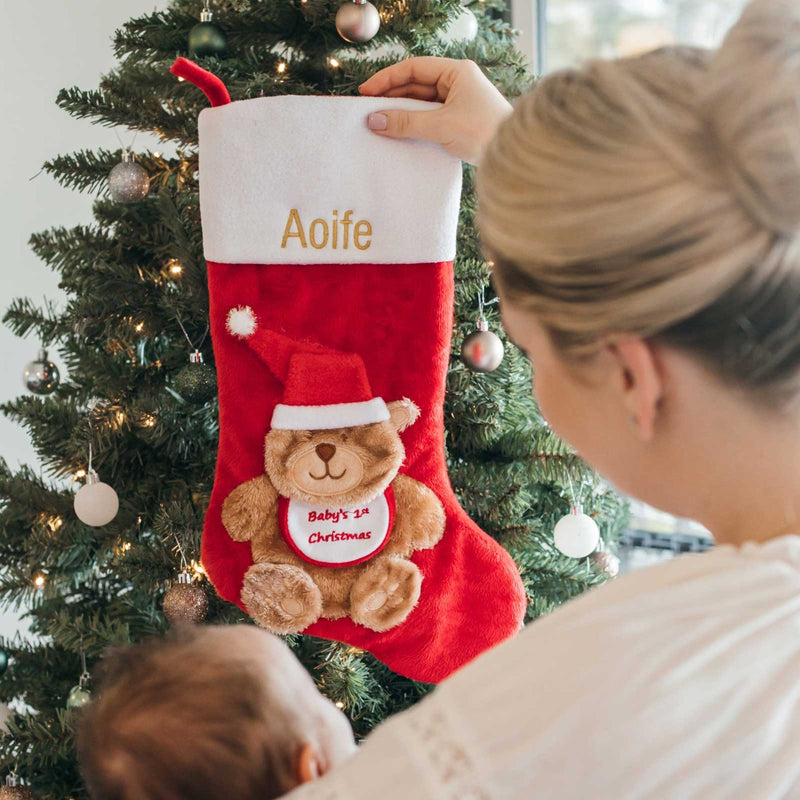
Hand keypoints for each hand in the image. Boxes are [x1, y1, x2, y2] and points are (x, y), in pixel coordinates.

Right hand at [358, 57, 512, 164]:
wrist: (513, 157)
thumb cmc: (484, 133)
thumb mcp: (441, 126)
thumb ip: (407, 122)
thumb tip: (375, 120)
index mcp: (457, 72)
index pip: (414, 69)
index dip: (387, 79)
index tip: (366, 92)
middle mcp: (458, 83)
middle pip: (415, 85)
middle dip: (391, 97)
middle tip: (367, 109)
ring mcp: (458, 102)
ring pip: (421, 103)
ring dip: (401, 113)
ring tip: (378, 123)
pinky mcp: (458, 122)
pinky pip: (429, 119)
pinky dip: (413, 125)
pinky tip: (398, 133)